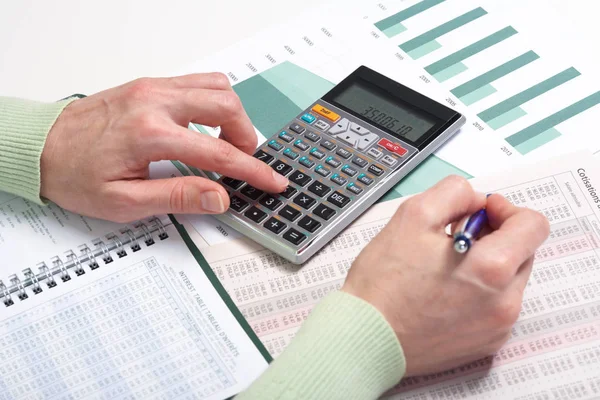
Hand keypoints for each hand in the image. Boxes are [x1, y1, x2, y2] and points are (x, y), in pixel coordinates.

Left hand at [40, 73, 287, 222]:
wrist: (41, 147)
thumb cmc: (75, 175)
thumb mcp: (124, 201)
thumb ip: (178, 197)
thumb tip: (220, 196)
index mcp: (150, 134)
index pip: (219, 152)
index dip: (253, 169)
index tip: (273, 180)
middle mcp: (155, 102)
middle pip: (226, 106)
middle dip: (246, 137)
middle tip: (243, 162)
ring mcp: (152, 88)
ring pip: (217, 87)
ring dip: (232, 116)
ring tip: (226, 143)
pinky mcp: (149, 84)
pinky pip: (197, 82)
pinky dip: (214, 102)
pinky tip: (206, 125)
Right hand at [342, 176, 549, 375]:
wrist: (366, 335)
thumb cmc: (384, 282)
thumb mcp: (414, 215)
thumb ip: (454, 193)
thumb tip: (476, 201)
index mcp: (493, 268)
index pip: (533, 225)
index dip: (507, 209)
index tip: (482, 211)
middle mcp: (505, 302)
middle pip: (523, 252)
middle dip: (495, 236)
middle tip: (456, 235)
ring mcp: (498, 327)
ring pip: (510, 280)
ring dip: (487, 264)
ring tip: (446, 266)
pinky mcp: (486, 344)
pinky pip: (497, 306)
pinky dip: (480, 292)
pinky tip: (445, 291)